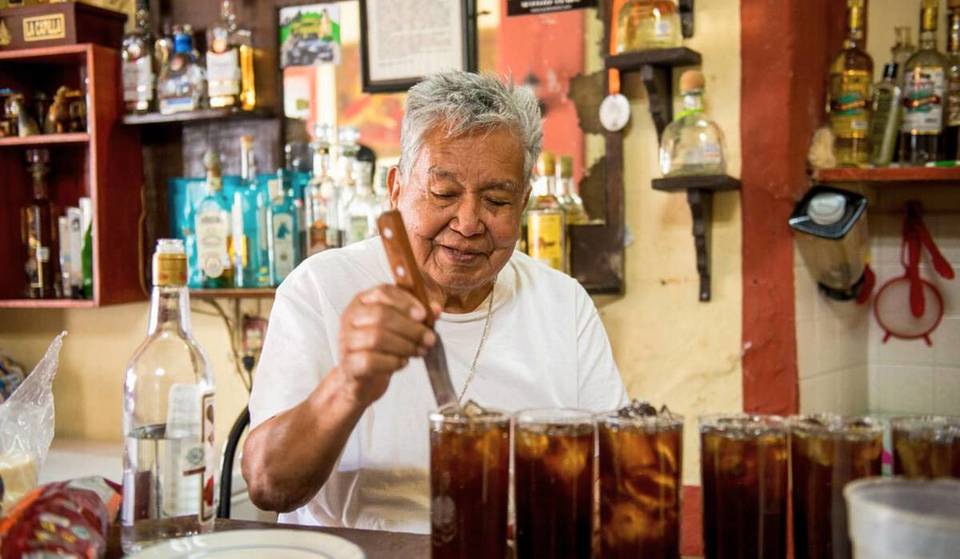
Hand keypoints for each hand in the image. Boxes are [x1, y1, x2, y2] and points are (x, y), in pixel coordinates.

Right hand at [335, 284, 439, 406]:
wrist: (363, 378)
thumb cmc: (382, 347)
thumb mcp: (401, 327)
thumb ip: (418, 316)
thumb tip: (435, 309)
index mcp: (363, 301)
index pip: (382, 292)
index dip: (405, 302)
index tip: (423, 315)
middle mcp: (351, 318)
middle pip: (381, 316)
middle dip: (410, 328)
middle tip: (429, 339)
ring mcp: (346, 341)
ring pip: (376, 338)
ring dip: (405, 346)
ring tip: (419, 351)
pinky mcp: (348, 364)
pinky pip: (370, 361)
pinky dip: (392, 362)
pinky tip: (402, 362)